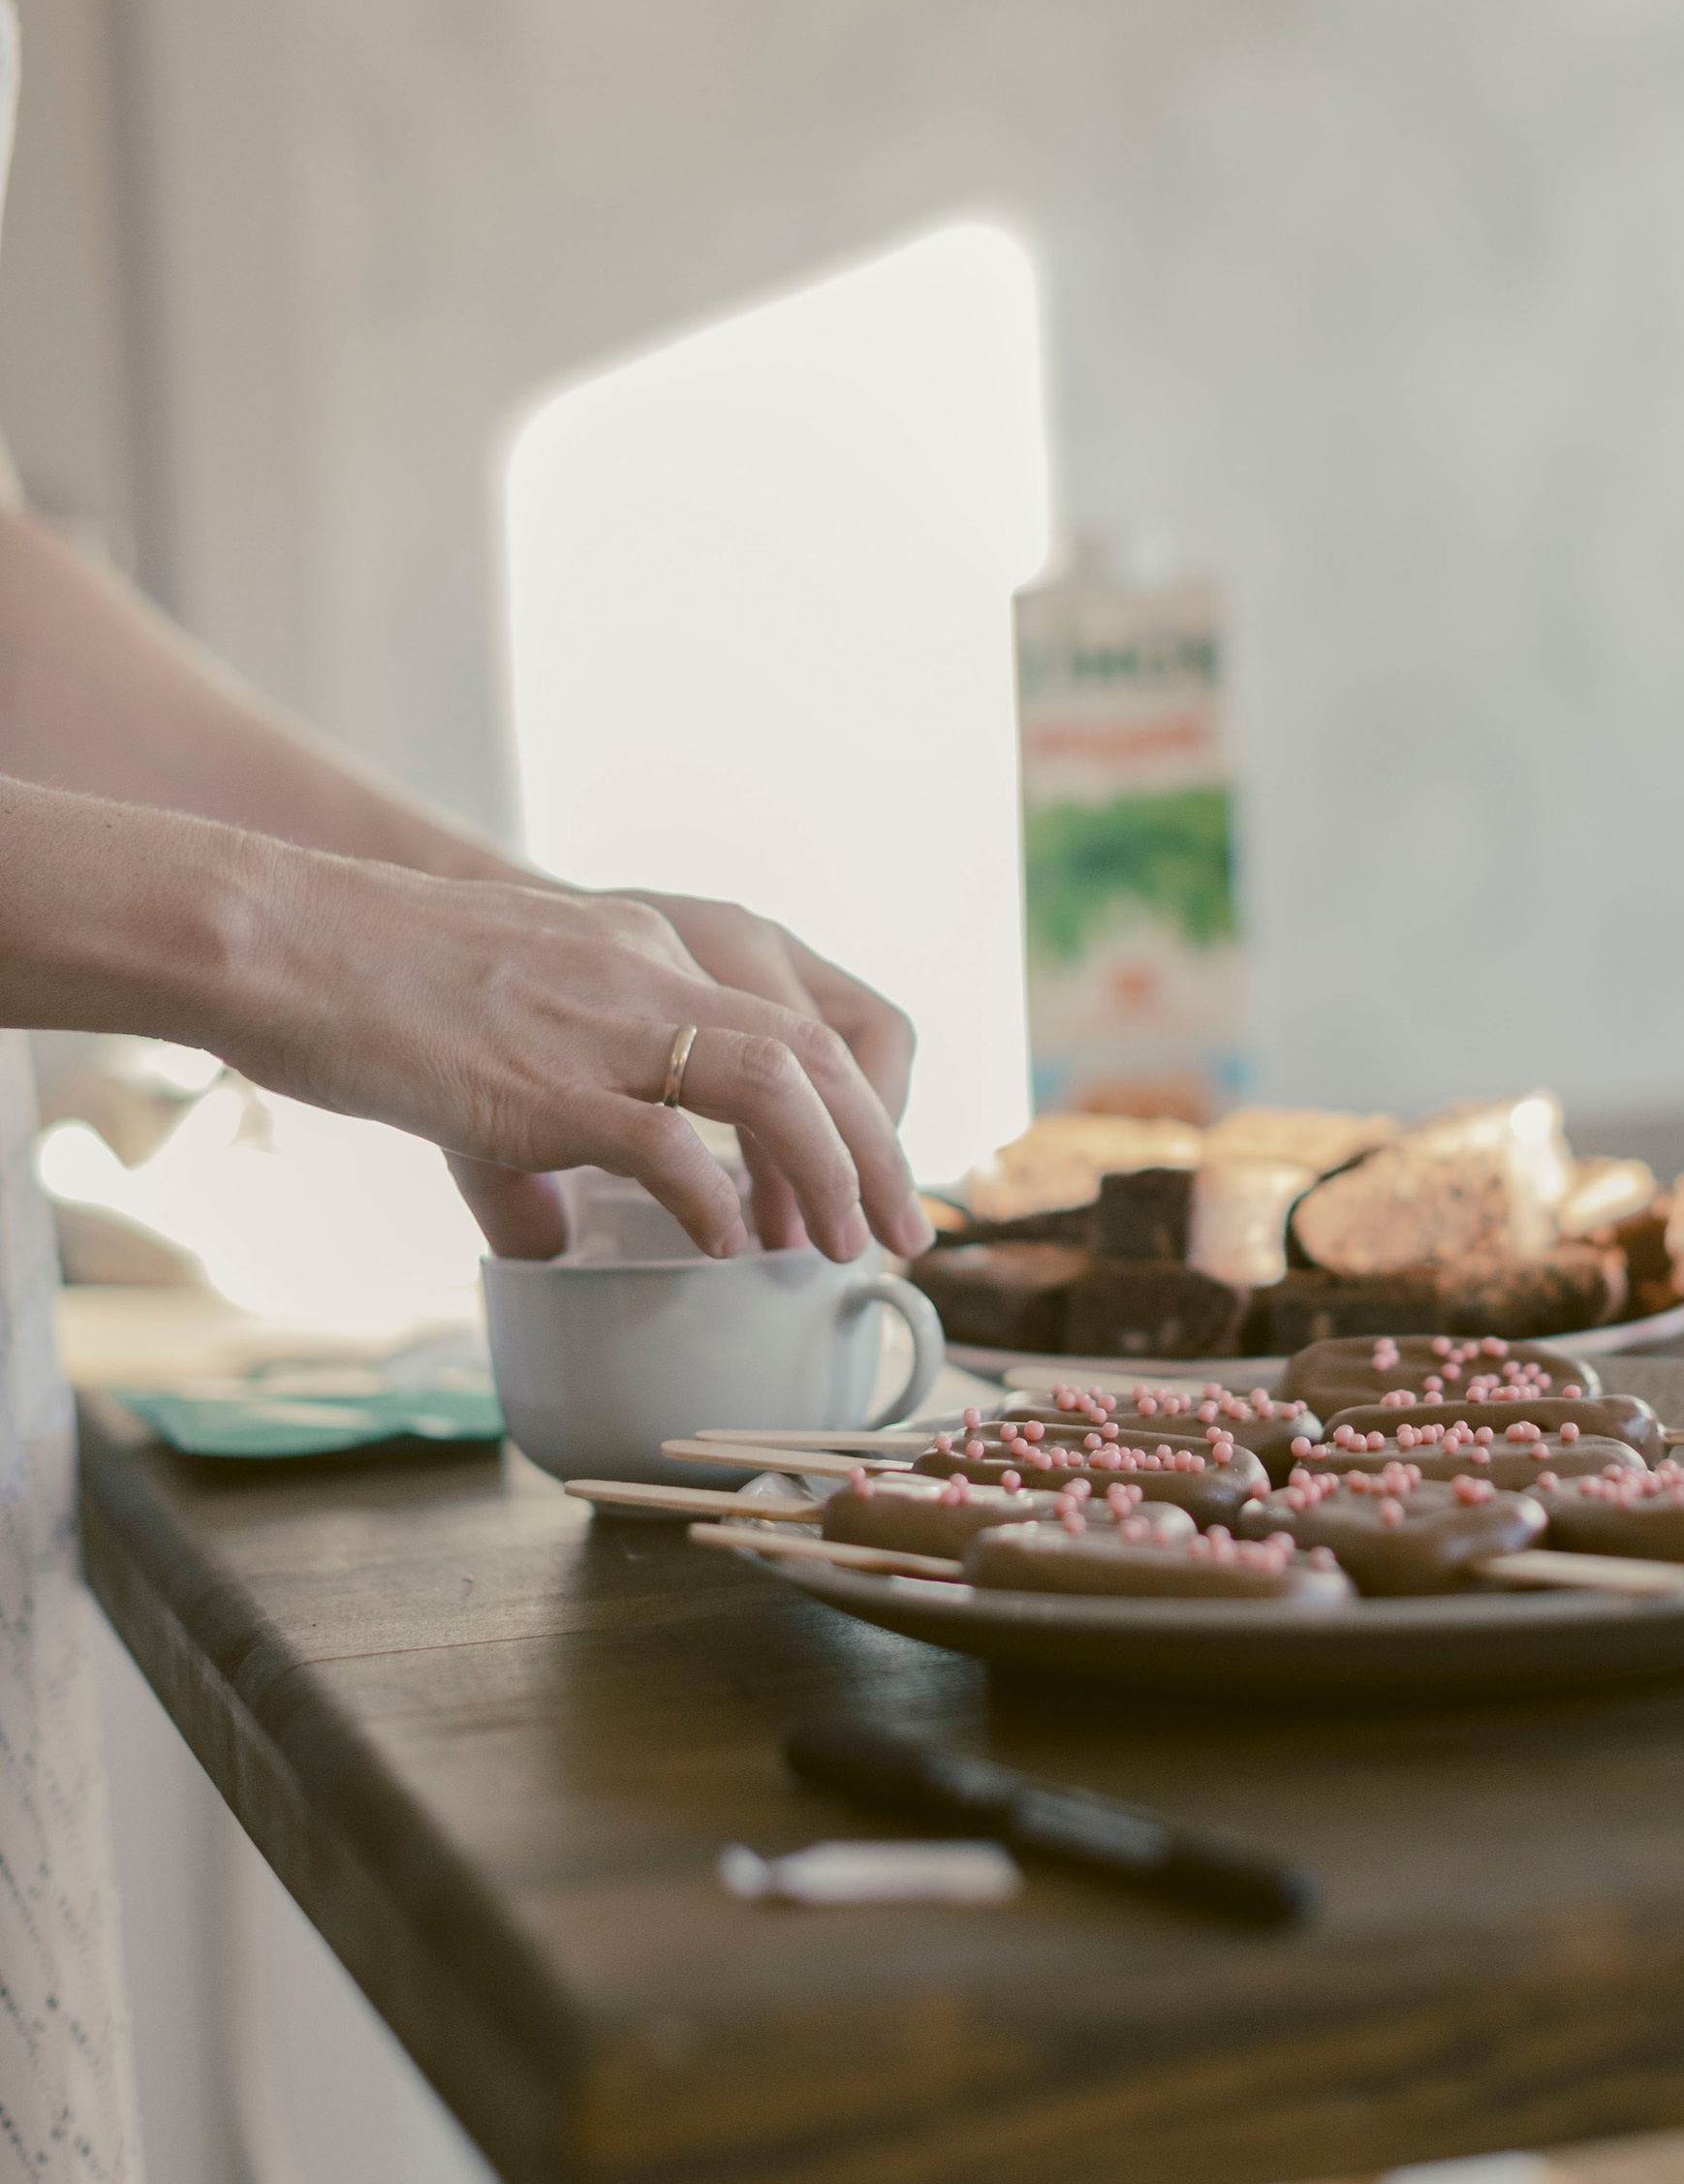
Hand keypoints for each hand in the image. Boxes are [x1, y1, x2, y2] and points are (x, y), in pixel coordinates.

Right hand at [219, 853, 930, 1265]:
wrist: (275, 935)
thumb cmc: (360, 984)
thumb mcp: (489, 1034)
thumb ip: (539, 1136)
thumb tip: (555, 1244)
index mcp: (637, 948)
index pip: (789, 1015)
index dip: (846, 1106)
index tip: (859, 1181)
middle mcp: (642, 970)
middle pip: (814, 1051)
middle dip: (879, 1148)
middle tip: (908, 1234)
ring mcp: (599, 1022)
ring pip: (773, 1084)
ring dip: (832, 1173)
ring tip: (849, 1248)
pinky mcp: (544, 1081)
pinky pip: (668, 1142)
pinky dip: (716, 1198)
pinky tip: (731, 1245)